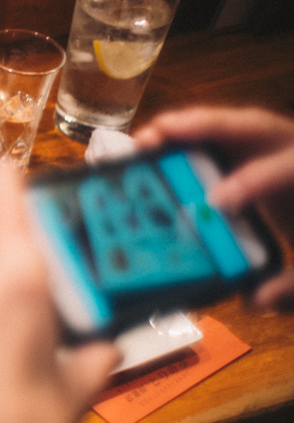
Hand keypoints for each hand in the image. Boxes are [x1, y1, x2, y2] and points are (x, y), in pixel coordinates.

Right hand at [134, 106, 293, 308]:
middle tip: (155, 142)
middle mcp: (287, 146)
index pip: (281, 170)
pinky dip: (182, 135)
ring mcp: (266, 141)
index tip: (216, 202)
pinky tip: (152, 145)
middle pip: (248, 124)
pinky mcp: (247, 145)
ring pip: (226, 122)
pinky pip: (214, 132)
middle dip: (201, 127)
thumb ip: (291, 284)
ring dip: (181, 127)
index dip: (248, 182)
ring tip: (143, 141)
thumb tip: (253, 300)